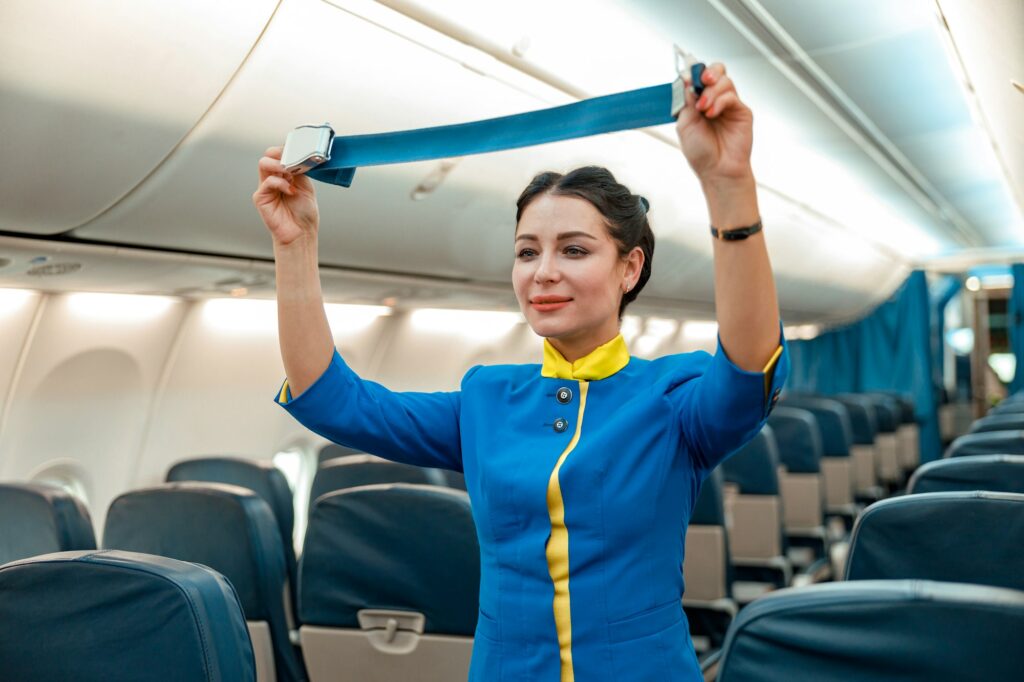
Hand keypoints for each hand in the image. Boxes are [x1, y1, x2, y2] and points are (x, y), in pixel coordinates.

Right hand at [253, 146, 319, 246]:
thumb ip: (299, 170)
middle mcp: (273, 179)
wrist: (301, 233)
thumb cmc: (304, 213)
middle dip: (280, 154)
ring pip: (264, 163)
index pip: (279, 154)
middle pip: (268, 155)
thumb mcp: (306, 186)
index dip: (287, 149)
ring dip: (279, 165)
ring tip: (290, 173)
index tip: (298, 150)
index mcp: (284, 175)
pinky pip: (267, 181)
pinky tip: (290, 190)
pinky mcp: (260, 197)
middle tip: (292, 160)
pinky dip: (280, 182)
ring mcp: (266, 187)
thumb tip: (295, 156)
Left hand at [675, 63, 753, 185]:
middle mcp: (714, 101)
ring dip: (711, 91)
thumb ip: (686, 102)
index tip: (686, 77)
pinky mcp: (741, 111)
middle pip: (716, 72)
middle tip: (702, 81)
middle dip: (708, 72)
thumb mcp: (685, 124)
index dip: (693, 74)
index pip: (699, 79)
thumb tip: (687, 81)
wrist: (717, 170)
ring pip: (724, 81)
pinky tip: (712, 113)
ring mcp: (728, 105)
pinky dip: (720, 101)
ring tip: (703, 108)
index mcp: (698, 102)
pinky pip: (731, 96)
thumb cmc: (701, 152)